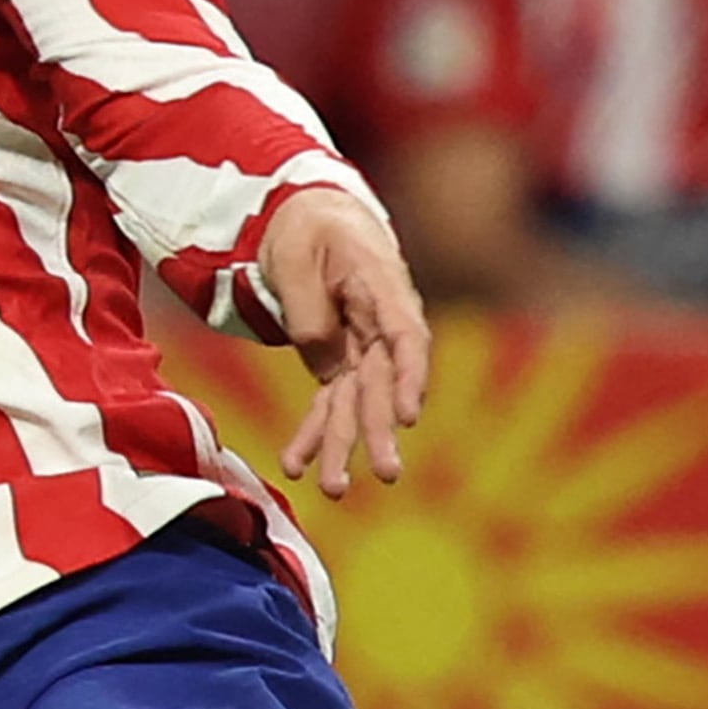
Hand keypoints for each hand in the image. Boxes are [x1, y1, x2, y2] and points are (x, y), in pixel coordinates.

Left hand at [260, 188, 431, 495]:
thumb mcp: (295, 252)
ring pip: (356, 403)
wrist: (310, 219)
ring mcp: (362, 348)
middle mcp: (381, 326)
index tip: (409, 414)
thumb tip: (323, 360)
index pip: (407, 338)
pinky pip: (330, 402)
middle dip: (381, 430)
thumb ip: (309, 306)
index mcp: (382, 289)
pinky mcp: (339, 362)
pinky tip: (296, 465)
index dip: (411, 378)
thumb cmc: (308, 228)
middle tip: (388, 473)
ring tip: (332, 489)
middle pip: (384, 383)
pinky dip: (313, 433)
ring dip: (344, 446)